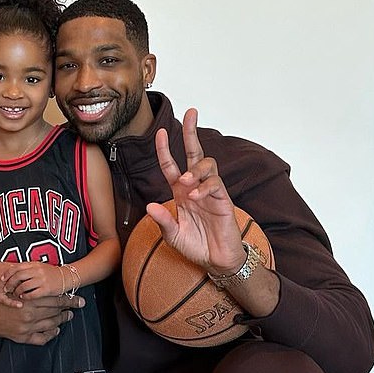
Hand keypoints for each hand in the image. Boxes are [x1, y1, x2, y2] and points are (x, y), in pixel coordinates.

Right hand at [0, 290, 85, 343]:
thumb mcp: (14, 287)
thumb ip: (31, 288)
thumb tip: (46, 284)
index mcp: (29, 300)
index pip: (55, 300)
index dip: (69, 300)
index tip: (80, 300)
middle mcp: (29, 314)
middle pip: (56, 312)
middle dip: (69, 310)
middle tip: (79, 306)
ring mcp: (25, 327)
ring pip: (51, 325)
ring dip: (61, 321)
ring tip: (68, 317)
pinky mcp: (20, 337)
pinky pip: (40, 339)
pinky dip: (50, 335)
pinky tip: (55, 331)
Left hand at [4, 262, 63, 299]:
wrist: (66, 277)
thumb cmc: (51, 273)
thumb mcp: (39, 266)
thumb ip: (28, 268)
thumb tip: (13, 271)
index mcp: (34, 264)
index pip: (16, 267)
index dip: (7, 273)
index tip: (2, 279)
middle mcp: (37, 271)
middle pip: (18, 276)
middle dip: (10, 283)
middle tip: (6, 289)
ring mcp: (42, 280)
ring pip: (24, 286)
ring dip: (17, 291)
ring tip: (15, 294)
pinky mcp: (46, 289)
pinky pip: (32, 294)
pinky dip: (25, 296)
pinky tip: (23, 298)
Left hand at [146, 108, 245, 275]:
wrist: (215, 261)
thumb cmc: (195, 246)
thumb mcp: (172, 236)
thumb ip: (162, 221)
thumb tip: (150, 206)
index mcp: (180, 192)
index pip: (171, 166)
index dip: (165, 150)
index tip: (161, 132)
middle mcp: (195, 187)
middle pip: (195, 153)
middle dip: (192, 132)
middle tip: (191, 112)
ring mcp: (210, 192)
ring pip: (207, 164)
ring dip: (195, 169)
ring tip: (186, 182)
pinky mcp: (223, 200)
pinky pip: (216, 183)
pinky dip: (204, 187)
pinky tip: (196, 196)